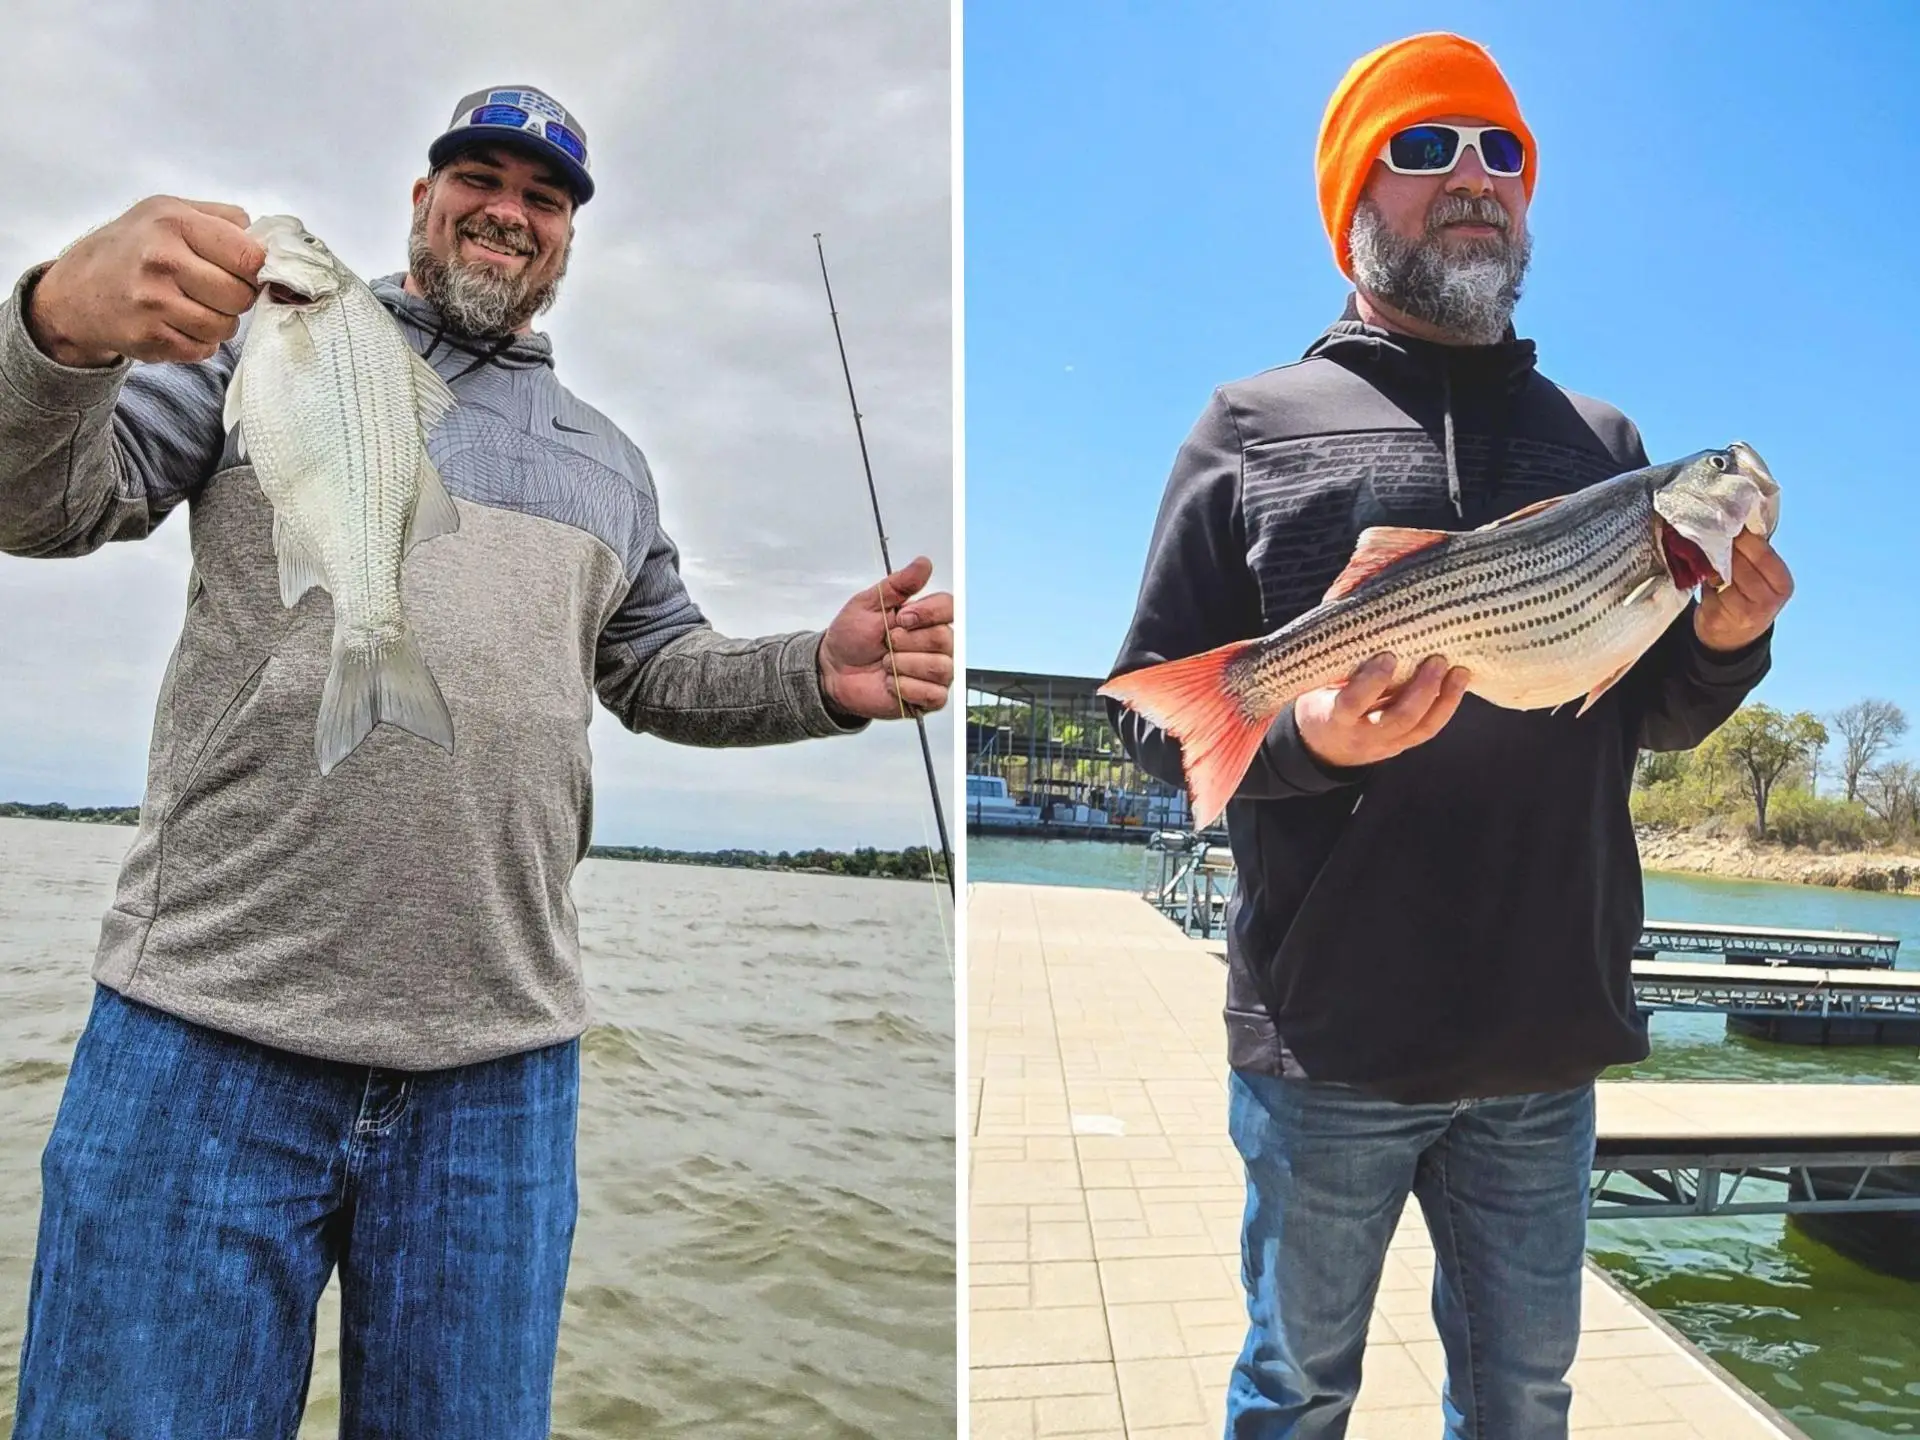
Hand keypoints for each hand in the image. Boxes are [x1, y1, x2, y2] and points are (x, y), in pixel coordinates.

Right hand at [25, 196, 264, 366]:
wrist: (77, 290)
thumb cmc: (133, 247)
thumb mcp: (169, 211)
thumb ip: (222, 218)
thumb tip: (267, 240)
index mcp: (174, 222)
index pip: (249, 257)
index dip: (256, 269)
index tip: (245, 271)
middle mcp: (162, 260)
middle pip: (242, 296)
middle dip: (238, 297)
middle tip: (216, 290)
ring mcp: (154, 302)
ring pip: (226, 327)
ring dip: (220, 322)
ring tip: (195, 306)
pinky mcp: (150, 337)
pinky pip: (204, 349)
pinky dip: (200, 341)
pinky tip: (178, 323)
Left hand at [817, 556, 954, 719]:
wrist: (833, 670)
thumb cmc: (852, 637)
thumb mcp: (868, 603)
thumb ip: (898, 585)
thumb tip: (923, 562)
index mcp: (926, 618)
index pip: (949, 607)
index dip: (926, 613)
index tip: (900, 618)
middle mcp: (938, 645)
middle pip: (944, 638)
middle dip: (906, 642)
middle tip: (886, 643)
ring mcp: (935, 673)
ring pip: (940, 667)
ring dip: (904, 665)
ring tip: (885, 664)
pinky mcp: (928, 699)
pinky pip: (934, 694)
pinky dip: (906, 688)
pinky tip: (890, 683)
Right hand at [1294, 653, 1471, 768]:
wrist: (1322, 745)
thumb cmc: (1320, 696)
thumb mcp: (1316, 680)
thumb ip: (1334, 652)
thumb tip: (1349, 597)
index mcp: (1332, 717)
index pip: (1352, 703)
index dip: (1372, 682)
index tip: (1387, 656)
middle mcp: (1361, 735)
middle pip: (1397, 719)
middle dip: (1420, 690)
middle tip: (1436, 660)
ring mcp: (1384, 744)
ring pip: (1419, 727)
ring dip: (1443, 698)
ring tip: (1459, 670)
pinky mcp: (1401, 744)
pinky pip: (1428, 729)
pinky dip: (1447, 705)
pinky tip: (1459, 682)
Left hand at [1695, 531, 1791, 652]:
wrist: (1732, 636)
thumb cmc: (1746, 597)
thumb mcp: (1760, 577)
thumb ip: (1753, 554)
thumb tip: (1735, 521)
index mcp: (1782, 583)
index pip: (1762, 553)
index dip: (1744, 537)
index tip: (1729, 522)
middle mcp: (1767, 599)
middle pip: (1740, 561)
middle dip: (1724, 546)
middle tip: (1710, 531)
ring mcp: (1743, 610)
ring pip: (1722, 573)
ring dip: (1711, 560)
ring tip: (1705, 550)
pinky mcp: (1719, 616)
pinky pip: (1707, 587)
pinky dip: (1703, 576)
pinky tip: (1702, 573)